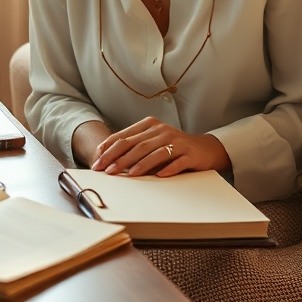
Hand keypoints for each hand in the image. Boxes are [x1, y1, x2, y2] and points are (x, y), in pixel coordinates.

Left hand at [91, 116, 230, 177]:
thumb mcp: (151, 144)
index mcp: (150, 125)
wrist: (204, 148)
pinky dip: (168, 169)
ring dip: (140, 164)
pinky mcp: (190, 154)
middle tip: (107, 171)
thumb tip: (108, 162)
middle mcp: (162, 130)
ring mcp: (177, 141)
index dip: (109, 149)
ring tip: (129, 175)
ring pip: (155, 152)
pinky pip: (177, 161)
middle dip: (119, 158)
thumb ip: (133, 148)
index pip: (125, 136)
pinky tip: (159, 176)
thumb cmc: (172, 147)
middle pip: (137, 145)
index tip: (97, 162)